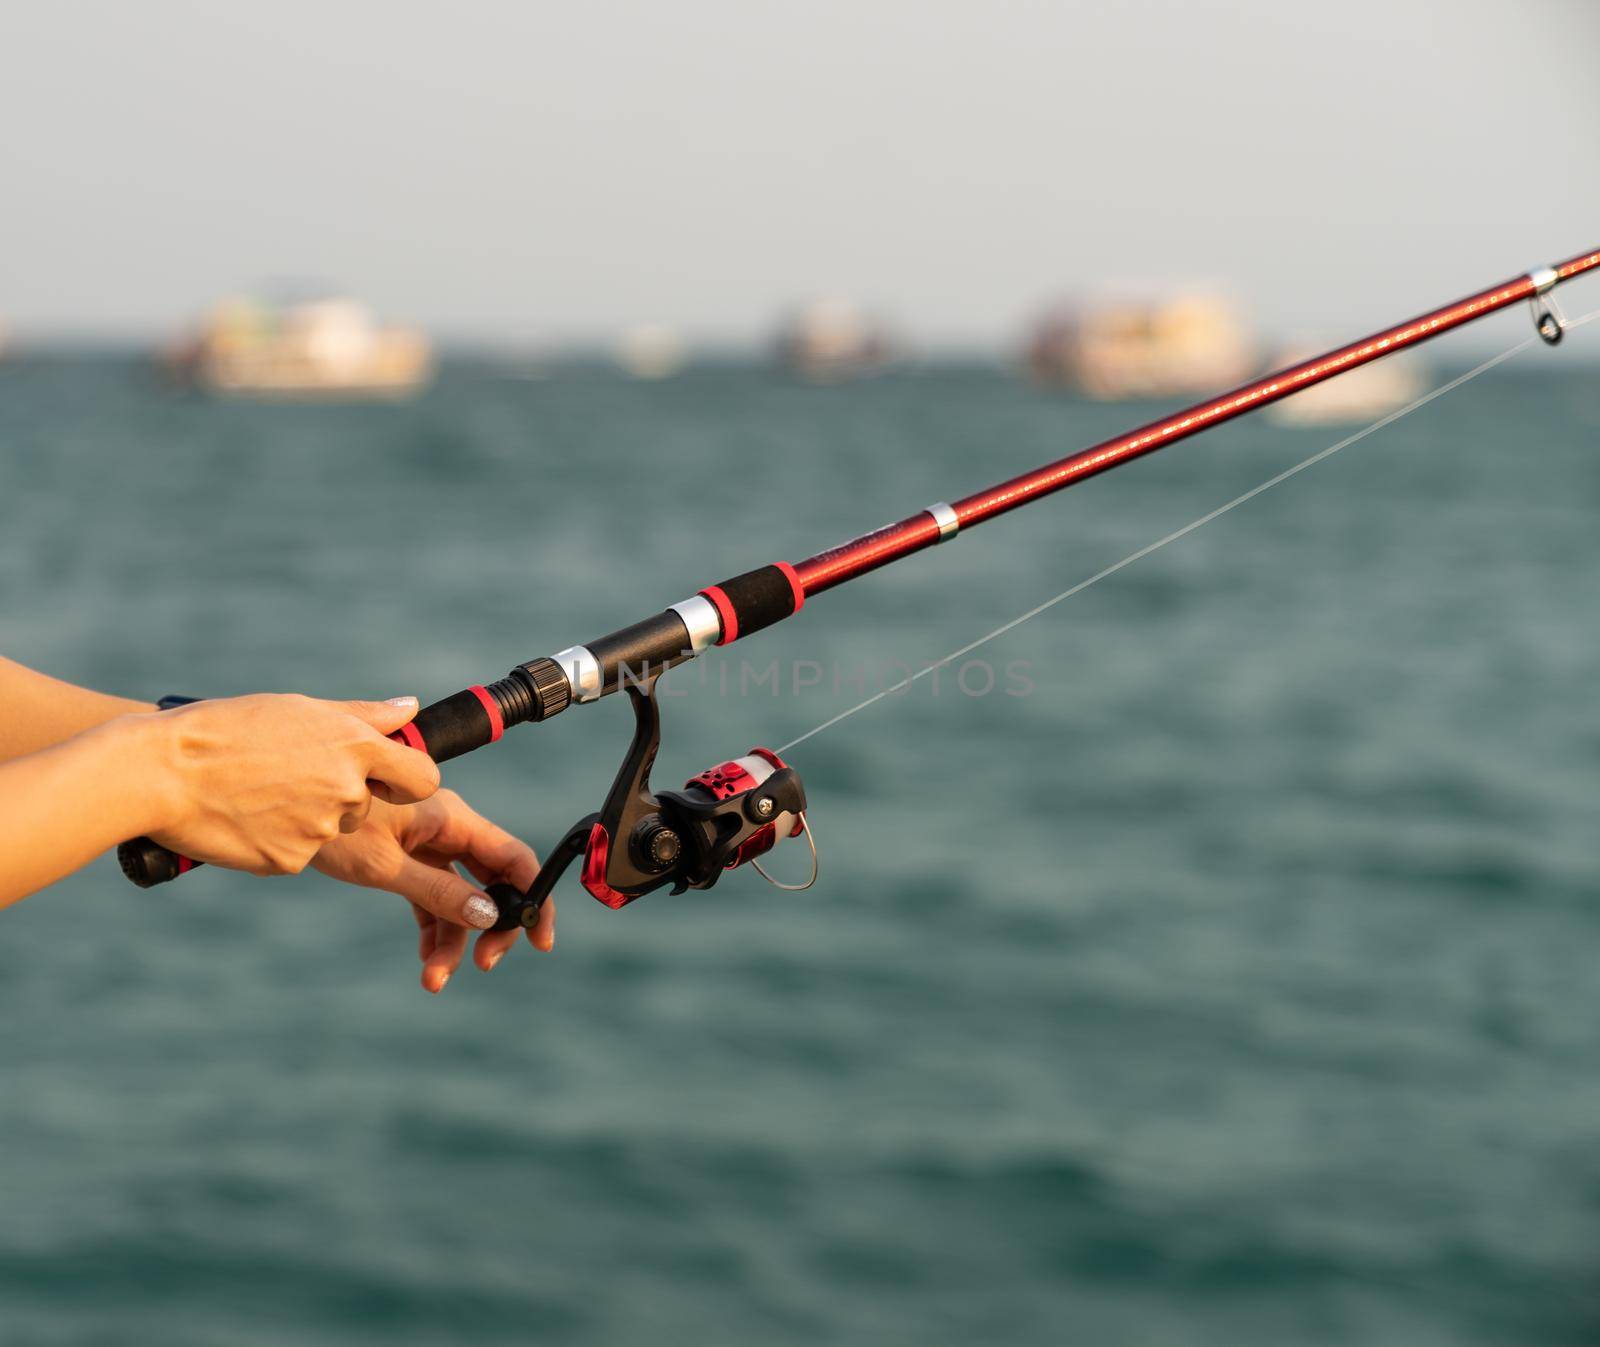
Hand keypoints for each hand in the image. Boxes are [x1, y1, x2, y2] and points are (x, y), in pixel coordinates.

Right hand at [146, 694, 439, 875]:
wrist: (161, 772)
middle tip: (288, 775)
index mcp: (356, 747)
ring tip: (259, 791)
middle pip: (368, 804)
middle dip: (340, 793)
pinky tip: (245, 817)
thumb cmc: (228, 729)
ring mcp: (320, 830)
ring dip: (306, 815)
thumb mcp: (300, 709)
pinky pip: (298, 852)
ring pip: (331, 828)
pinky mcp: (291, 862)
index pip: (423, 778)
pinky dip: (277, 838)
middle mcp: (347, 790)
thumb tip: (411, 709)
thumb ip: (365, 715)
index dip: (409, 781)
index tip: (391, 780)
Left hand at [312, 789, 554, 992]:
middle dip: (494, 926)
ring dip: (454, 939)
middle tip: (484, 964)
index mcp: (453, 818)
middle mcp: (448, 828)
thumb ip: (438, 892)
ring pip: (460, 896)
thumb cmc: (333, 827)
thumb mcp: (385, 865)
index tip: (540, 940)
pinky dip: (432, 927)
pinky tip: (425, 959)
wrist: (287, 805)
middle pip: (493, 881)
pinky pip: (433, 896)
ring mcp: (428, 842)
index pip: (513, 858)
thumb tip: (488, 918)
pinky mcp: (406, 856)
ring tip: (434, 980)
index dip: (535, 897)